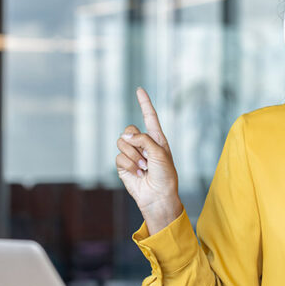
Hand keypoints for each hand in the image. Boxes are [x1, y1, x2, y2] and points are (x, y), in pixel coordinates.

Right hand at [116, 88, 182, 233]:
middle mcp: (143, 144)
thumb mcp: (159, 152)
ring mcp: (132, 154)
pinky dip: (129, 165)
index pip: (150, 117)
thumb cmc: (165, 175)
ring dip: (134, 156)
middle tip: (146, 157)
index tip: (139, 90)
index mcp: (156, 138)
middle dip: (136, 142)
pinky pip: (119, 156)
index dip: (144, 103)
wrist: (158, 196)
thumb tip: (125, 137)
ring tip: (144, 167)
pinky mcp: (123, 165)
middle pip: (129, 130)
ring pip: (122, 143)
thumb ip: (143, 139)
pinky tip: (138, 173)